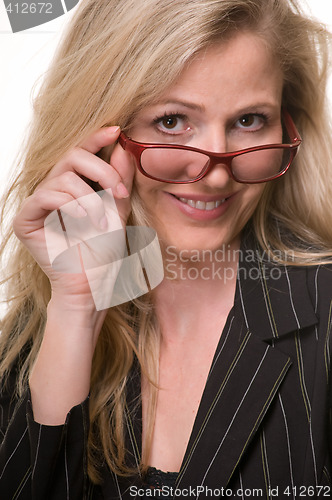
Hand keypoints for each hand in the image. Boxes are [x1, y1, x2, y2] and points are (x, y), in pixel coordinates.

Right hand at [13, 126, 134, 306]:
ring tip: (101, 220)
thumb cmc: (105, 252)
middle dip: (100, 170)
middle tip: (118, 191)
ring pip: (63, 178)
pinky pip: (45, 195)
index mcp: (75, 187)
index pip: (81, 154)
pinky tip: (83, 219)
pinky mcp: (26, 220)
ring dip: (89, 197)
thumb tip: (120, 147)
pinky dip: (69, 204)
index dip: (96, 138)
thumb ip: (118, 180)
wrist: (93, 285)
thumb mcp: (118, 211)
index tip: (117, 130)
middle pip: (71, 157)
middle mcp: (54, 191)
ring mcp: (39, 205)